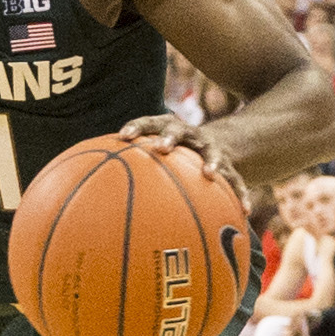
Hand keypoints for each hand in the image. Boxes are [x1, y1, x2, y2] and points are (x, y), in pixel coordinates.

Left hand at [120, 113, 246, 202]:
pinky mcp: (230, 165)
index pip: (149, 122)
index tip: (124, 136)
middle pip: (177, 131)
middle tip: (160, 148)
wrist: (216, 142)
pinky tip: (245, 212)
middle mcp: (189, 135)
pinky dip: (240, 195)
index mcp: (167, 130)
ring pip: (212, 152)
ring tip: (209, 174)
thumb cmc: (173, 156)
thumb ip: (128, 167)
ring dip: (211, 162)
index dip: (136, 127)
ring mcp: (211, 148)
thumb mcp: (154, 156)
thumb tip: (89, 190)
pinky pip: (236, 181)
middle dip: (169, 138)